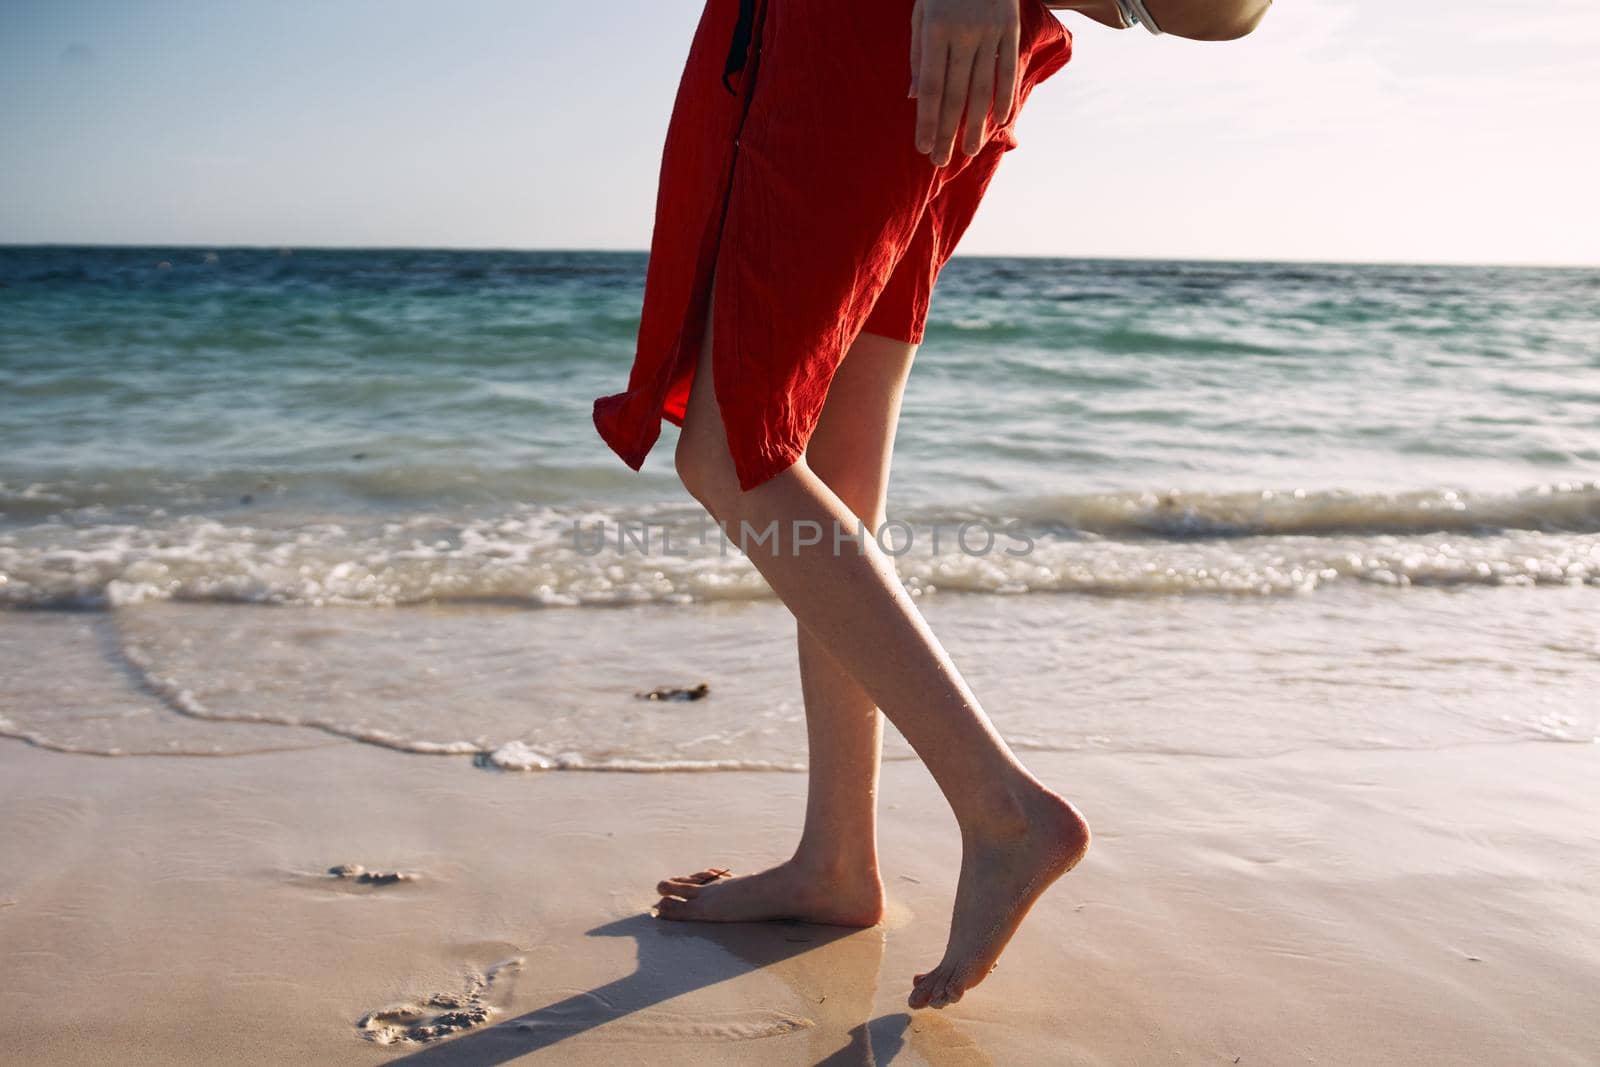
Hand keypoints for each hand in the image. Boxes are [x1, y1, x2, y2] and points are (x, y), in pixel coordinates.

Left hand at [909, 0, 1020, 165]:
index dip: (927, 120)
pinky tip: (1002, 122)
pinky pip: (1009, 70)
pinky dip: (1006, 97)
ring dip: (976, 124)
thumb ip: (918, 55)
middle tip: (942, 161)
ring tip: (969, 151)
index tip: (923, 147)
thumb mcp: (920, 15)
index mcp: (935, 32)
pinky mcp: (1010, 29)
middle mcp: (963, 35)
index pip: (930, 87)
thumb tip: (914, 98)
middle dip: (948, 131)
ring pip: (982, 88)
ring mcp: (989, 33)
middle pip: (955, 95)